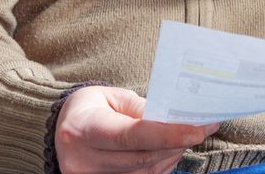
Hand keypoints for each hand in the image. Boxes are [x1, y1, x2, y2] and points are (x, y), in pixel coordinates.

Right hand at [55, 86, 218, 173]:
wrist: (62, 128)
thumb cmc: (89, 107)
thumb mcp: (112, 97)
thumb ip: (142, 110)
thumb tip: (176, 119)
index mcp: (83, 129)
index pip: (131, 135)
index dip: (167, 134)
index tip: (197, 129)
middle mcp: (83, 159)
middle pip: (141, 158)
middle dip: (177, 143)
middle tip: (202, 128)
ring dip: (172, 155)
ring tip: (188, 137)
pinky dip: (159, 167)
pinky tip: (171, 151)